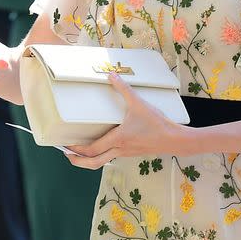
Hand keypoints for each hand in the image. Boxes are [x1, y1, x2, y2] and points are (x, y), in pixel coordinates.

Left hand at [64, 71, 185, 168]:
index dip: (76, 149)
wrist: (174, 139)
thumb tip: (112, 76)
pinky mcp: (131, 152)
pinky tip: (101, 146)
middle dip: (78, 161)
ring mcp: (125, 153)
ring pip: (102, 162)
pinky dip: (101, 154)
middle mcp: (119, 149)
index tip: (66, 146)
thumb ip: (124, 89)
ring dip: (89, 159)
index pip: (92, 149)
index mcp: (118, 139)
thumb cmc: (158, 124)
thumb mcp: (139, 104)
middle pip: (94, 163)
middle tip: (67, 156)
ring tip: (80, 152)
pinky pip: (112, 156)